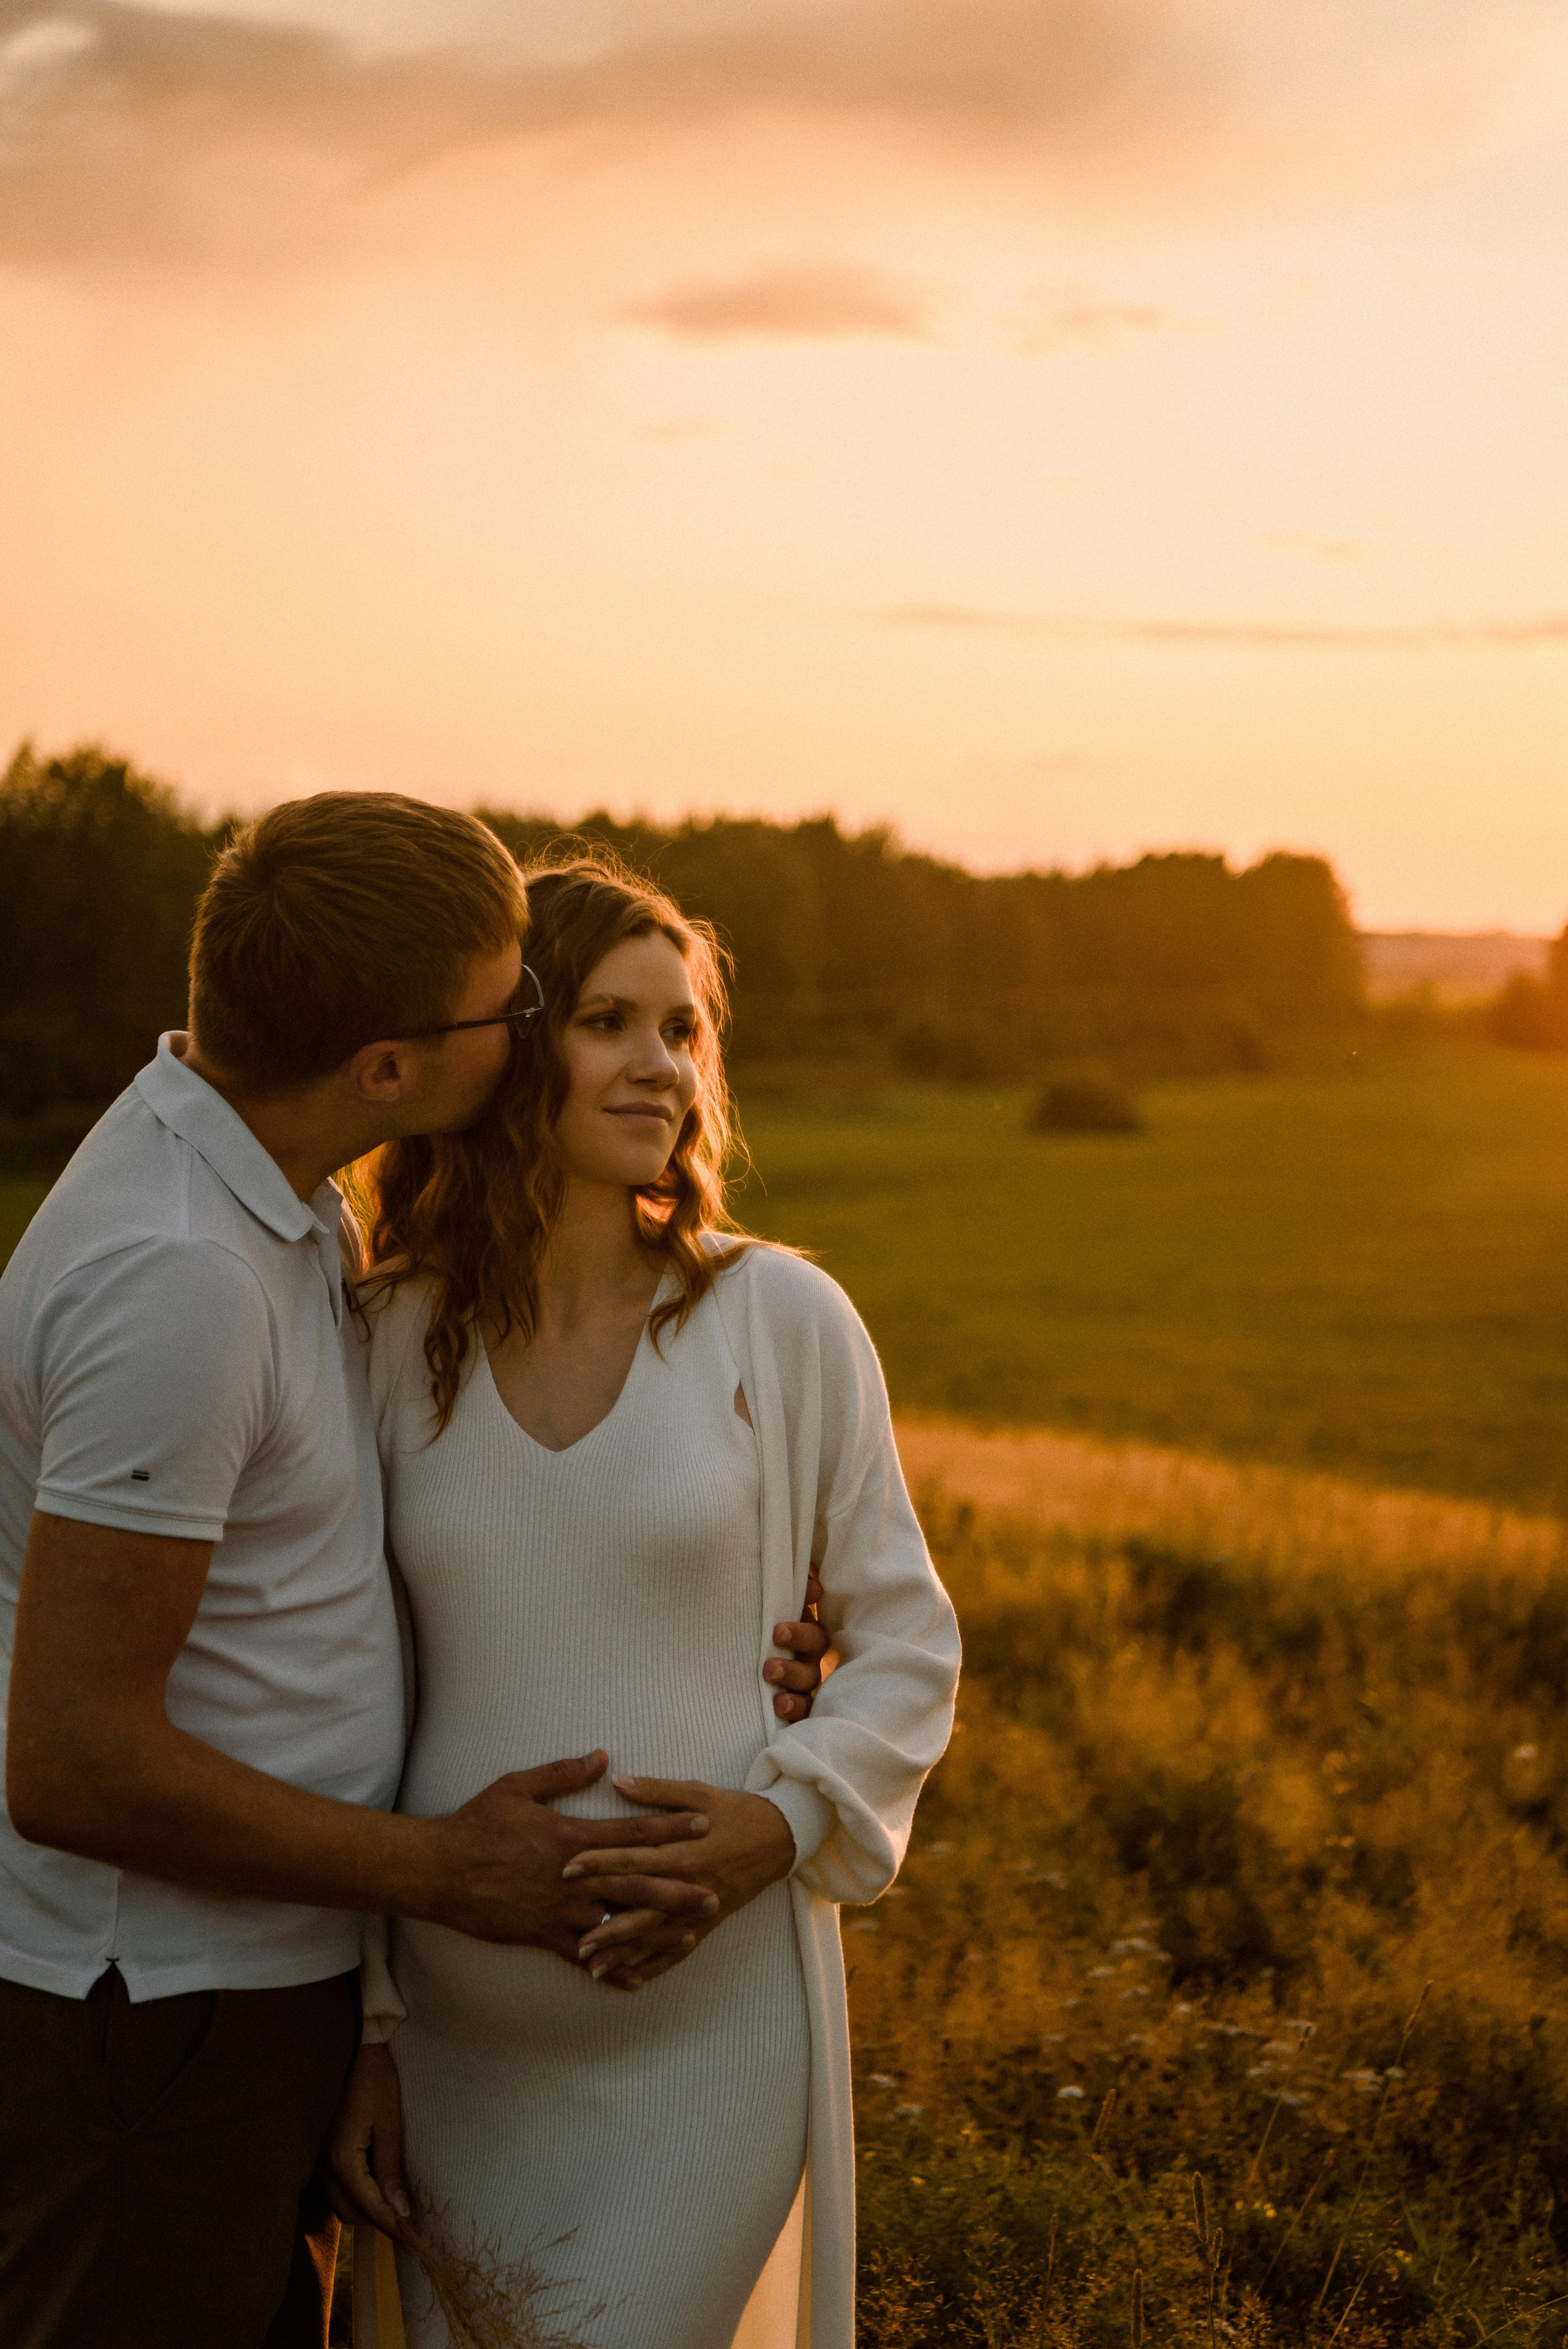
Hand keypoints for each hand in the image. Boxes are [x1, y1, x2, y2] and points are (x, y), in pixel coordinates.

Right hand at [323, 2044, 408, 2237]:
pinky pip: (338, 2190)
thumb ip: (391, 2167)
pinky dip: (358, 2197)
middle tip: (409, 2224)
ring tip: (396, 2207)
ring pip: (342, 2205)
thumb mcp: (390, 2122)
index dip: (392, 2226)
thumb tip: (401, 2210)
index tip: (413, 2242)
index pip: (369, 2206)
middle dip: (379, 2222)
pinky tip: (378, 2190)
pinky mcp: (323, 2155)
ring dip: (368, 2211)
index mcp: (342, 2160)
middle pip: (351, 2214)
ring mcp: (320, 2162)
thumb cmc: (376, 2081)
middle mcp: (325, 2167)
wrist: (354, 2052)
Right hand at [424, 1750, 716, 1959]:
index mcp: (571, 1837)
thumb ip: (563, 1773)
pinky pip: (586, 1957)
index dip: (669, 1827)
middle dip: (677, 1888)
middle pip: (635, 1882)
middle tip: (714, 1893)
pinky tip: (638, 1981)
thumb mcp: (518, 1786)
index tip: (703, 1824)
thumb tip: (602, 1755)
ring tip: (691, 1937)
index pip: (631, 1831)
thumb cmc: (478, 1824)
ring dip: (655, 1932)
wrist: (439, 1871)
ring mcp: (560, 1910)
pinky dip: (613, 1970)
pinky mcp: (544, 1936)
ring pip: (617, 1924)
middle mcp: (573, 1877)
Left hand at [565, 1778, 795, 1987]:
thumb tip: (616, 1782)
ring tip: (591, 1966)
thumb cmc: (736, 1810)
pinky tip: (633, 1978)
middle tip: (570, 1933)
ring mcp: (698, 1908)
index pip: (633, 1858)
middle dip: (603, 1919)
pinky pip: (680, 1949)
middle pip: (638, 1904)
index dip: (599, 1863)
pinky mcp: (709, 1923)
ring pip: (654, 1934)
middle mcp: (688, 1883)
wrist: (780, 1836)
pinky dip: (657, 1965)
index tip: (567, 1868)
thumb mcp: (698, 1792)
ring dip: (623, 1951)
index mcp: (682, 1849)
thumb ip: (656, 1791)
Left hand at [764, 1572, 829, 1722]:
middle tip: (769, 1666)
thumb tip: (813, 1585)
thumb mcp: (767, 1611)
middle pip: (811, 1667)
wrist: (730, 1659)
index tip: (777, 1631)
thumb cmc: (757, 1627)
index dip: (801, 1634)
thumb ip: (785, 1596)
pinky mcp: (793, 1709)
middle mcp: (807, 1664)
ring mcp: (800, 1690)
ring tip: (775, 1693)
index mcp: (804, 1639)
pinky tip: (779, 1710)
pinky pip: (801, 1715)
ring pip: (807, 1692)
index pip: (813, 1637)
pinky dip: (794, 1712)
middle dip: (792, 1666)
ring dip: (792, 1691)